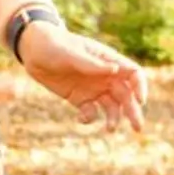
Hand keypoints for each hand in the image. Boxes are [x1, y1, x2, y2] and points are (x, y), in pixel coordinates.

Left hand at [17, 23, 147, 132]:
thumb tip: (116, 70)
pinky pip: (91, 112)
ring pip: (112, 107)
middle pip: (127, 95)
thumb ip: (93, 64)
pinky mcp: (80, 99)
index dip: (140, 87)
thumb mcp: (72, 54)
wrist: (33, 51)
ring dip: (115, 119)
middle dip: (133, 111)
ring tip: (110, 129)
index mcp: (108, 60)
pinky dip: (90, 118)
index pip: (133, 74)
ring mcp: (93, 88)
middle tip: (137, 127)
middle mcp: (105, 76)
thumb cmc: (54, 45)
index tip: (140, 101)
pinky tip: (81, 118)